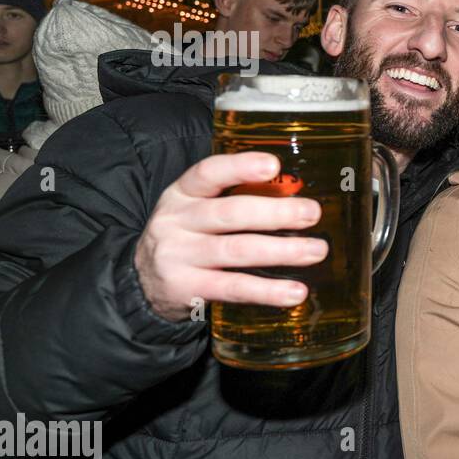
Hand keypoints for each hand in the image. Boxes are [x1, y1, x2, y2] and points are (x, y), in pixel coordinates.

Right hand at [135, 152, 327, 321]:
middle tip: (312, 213)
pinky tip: (295, 292)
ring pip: (236, 250)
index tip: (274, 165)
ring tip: (316, 251)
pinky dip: (267, 291)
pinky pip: (232, 288)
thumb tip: (297, 196)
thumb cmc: (187, 237)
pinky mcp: (186, 289)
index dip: (240, 167)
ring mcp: (179, 257)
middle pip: (230, 213)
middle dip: (276, 212)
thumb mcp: (196, 209)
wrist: (142, 283)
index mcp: (182, 194)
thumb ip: (235, 199)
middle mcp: (177, 222)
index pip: (208, 173)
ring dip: (282, 251)